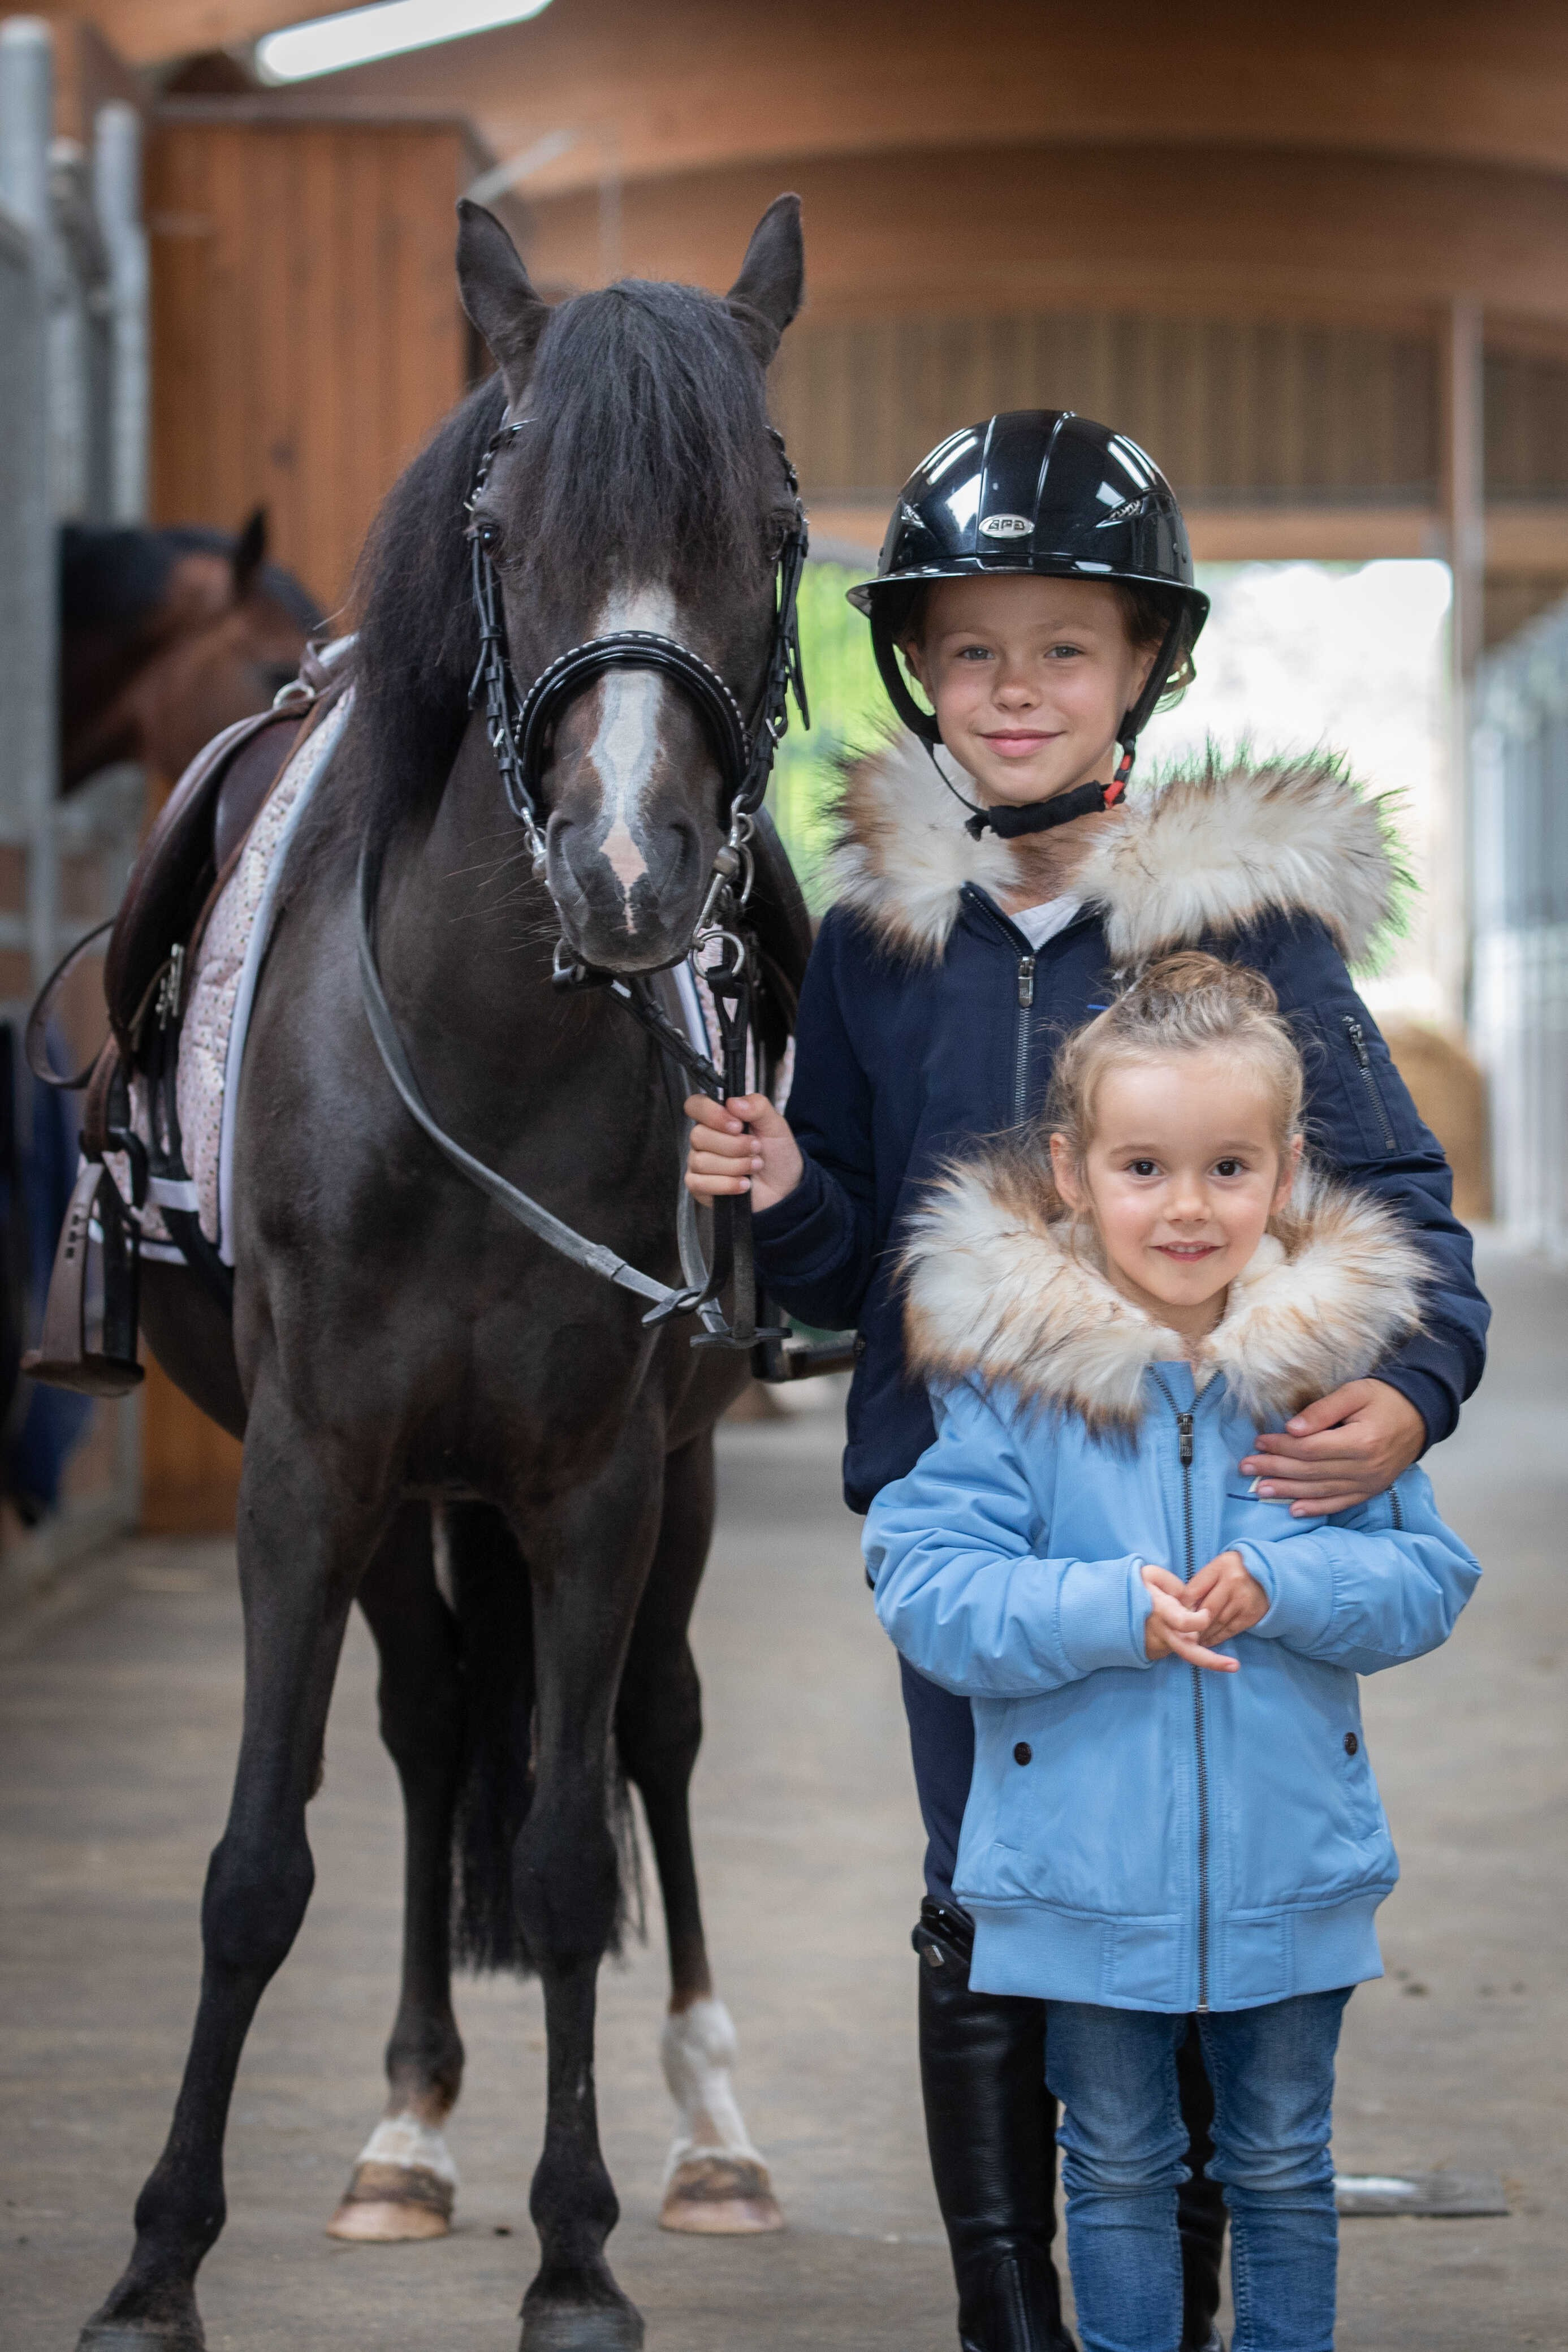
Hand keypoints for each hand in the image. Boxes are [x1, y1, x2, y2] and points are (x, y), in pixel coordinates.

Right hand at [683, 1093, 803, 1212]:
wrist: (785, 1185)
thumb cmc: (776, 1153)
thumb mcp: (774, 1124)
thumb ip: (757, 1106)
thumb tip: (733, 1103)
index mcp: (717, 1118)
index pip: (695, 1105)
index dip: (711, 1114)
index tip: (737, 1125)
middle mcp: (704, 1139)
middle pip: (698, 1136)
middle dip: (734, 1145)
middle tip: (757, 1148)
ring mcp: (698, 1163)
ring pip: (701, 1161)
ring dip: (735, 1165)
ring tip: (755, 1166)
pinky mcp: (699, 1187)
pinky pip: (699, 1184)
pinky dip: (726, 1184)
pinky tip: (744, 1184)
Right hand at [1142, 1564, 1237, 1672]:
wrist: (1107, 1609)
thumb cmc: (1132, 1587)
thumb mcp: (1150, 1575)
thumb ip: (1173, 1585)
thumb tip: (1189, 1598)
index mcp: (1160, 1611)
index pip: (1183, 1623)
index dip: (1198, 1621)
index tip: (1206, 1614)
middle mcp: (1160, 1633)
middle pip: (1189, 1652)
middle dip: (1213, 1661)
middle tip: (1235, 1666)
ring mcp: (1158, 1646)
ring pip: (1185, 1649)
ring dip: (1200, 1646)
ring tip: (1200, 1634)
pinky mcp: (1156, 1652)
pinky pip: (1176, 1648)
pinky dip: (1184, 1642)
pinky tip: (1182, 1631)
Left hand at [1185, 1548, 1267, 1646]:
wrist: (1268, 1575)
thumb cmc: (1233, 1571)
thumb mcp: (1215, 1568)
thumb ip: (1199, 1583)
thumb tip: (1181, 1606)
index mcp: (1220, 1567)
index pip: (1194, 1590)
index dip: (1181, 1606)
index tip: (1173, 1616)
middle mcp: (1233, 1584)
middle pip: (1206, 1609)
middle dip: (1191, 1624)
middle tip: (1178, 1634)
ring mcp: (1244, 1601)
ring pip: (1217, 1622)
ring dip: (1202, 1634)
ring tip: (1190, 1640)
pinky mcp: (1250, 1616)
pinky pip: (1230, 1630)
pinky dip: (1216, 1638)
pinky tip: (1206, 1642)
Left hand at [1241, 1379, 1425, 1517]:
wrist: (1419, 1416)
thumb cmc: (1384, 1400)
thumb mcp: (1355, 1393)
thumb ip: (1323, 1410)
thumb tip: (1292, 1429)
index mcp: (1361, 1441)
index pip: (1311, 1449)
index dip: (1282, 1446)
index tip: (1258, 1441)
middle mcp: (1366, 1468)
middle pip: (1311, 1472)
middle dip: (1275, 1469)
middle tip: (1246, 1468)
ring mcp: (1369, 1483)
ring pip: (1321, 1491)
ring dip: (1288, 1491)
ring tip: (1261, 1490)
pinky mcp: (1371, 1490)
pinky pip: (1340, 1503)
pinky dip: (1316, 1508)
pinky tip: (1294, 1510)